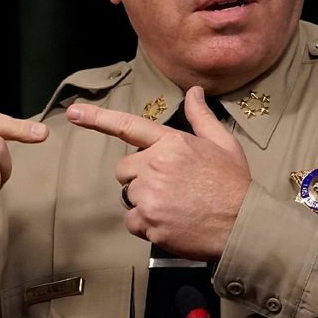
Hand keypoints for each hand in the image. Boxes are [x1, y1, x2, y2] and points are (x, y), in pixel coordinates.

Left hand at [67, 86, 250, 260]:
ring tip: (175, 206)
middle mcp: (156, 166)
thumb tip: (194, 92)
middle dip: (139, 178)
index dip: (97, 118)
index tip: (74, 113)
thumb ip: (201, 117)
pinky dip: (146, 225)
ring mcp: (150, 195)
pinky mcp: (149, 222)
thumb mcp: (222, 143)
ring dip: (145, 202)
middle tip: (170, 187)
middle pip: (125, 170)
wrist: (243, 224)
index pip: (128, 127)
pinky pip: (132, 221)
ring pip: (129, 196)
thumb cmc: (234, 183)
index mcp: (172, 143)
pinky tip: (171, 222)